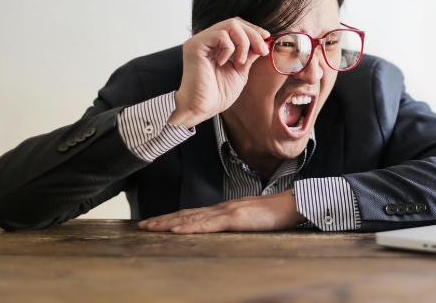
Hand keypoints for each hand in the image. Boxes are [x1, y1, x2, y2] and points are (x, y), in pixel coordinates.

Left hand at [137, 189, 305, 233]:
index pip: (193, 213)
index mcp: (225, 209)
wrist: (294, 204)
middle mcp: (222, 208)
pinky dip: (191, 226)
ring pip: (192, 218)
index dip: (173, 217)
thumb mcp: (250, 219)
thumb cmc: (276, 212)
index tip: (155, 222)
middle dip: (163, 220)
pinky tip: (177, 230)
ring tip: (151, 227)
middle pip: (187, 213)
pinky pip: (209, 224)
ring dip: (169, 223)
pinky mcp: (237, 218)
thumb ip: (235, 222)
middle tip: (142, 225)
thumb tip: (222, 229)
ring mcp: (228, 212)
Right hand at [167, 18, 269, 127]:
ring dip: (243, 43)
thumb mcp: (240, 71)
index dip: (252, 29)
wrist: (202, 108)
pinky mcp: (195, 45)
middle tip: (262, 50)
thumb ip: (248, 55)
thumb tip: (262, 42)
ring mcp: (200, 41)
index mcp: (215, 45)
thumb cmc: (217, 94)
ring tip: (240, 62)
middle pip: (235, 22)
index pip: (236, 26)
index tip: (266, 38)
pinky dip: (229, 48)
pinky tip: (224, 62)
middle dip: (253, 35)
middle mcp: (206, 39)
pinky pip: (220, 35)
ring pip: (230, 25)